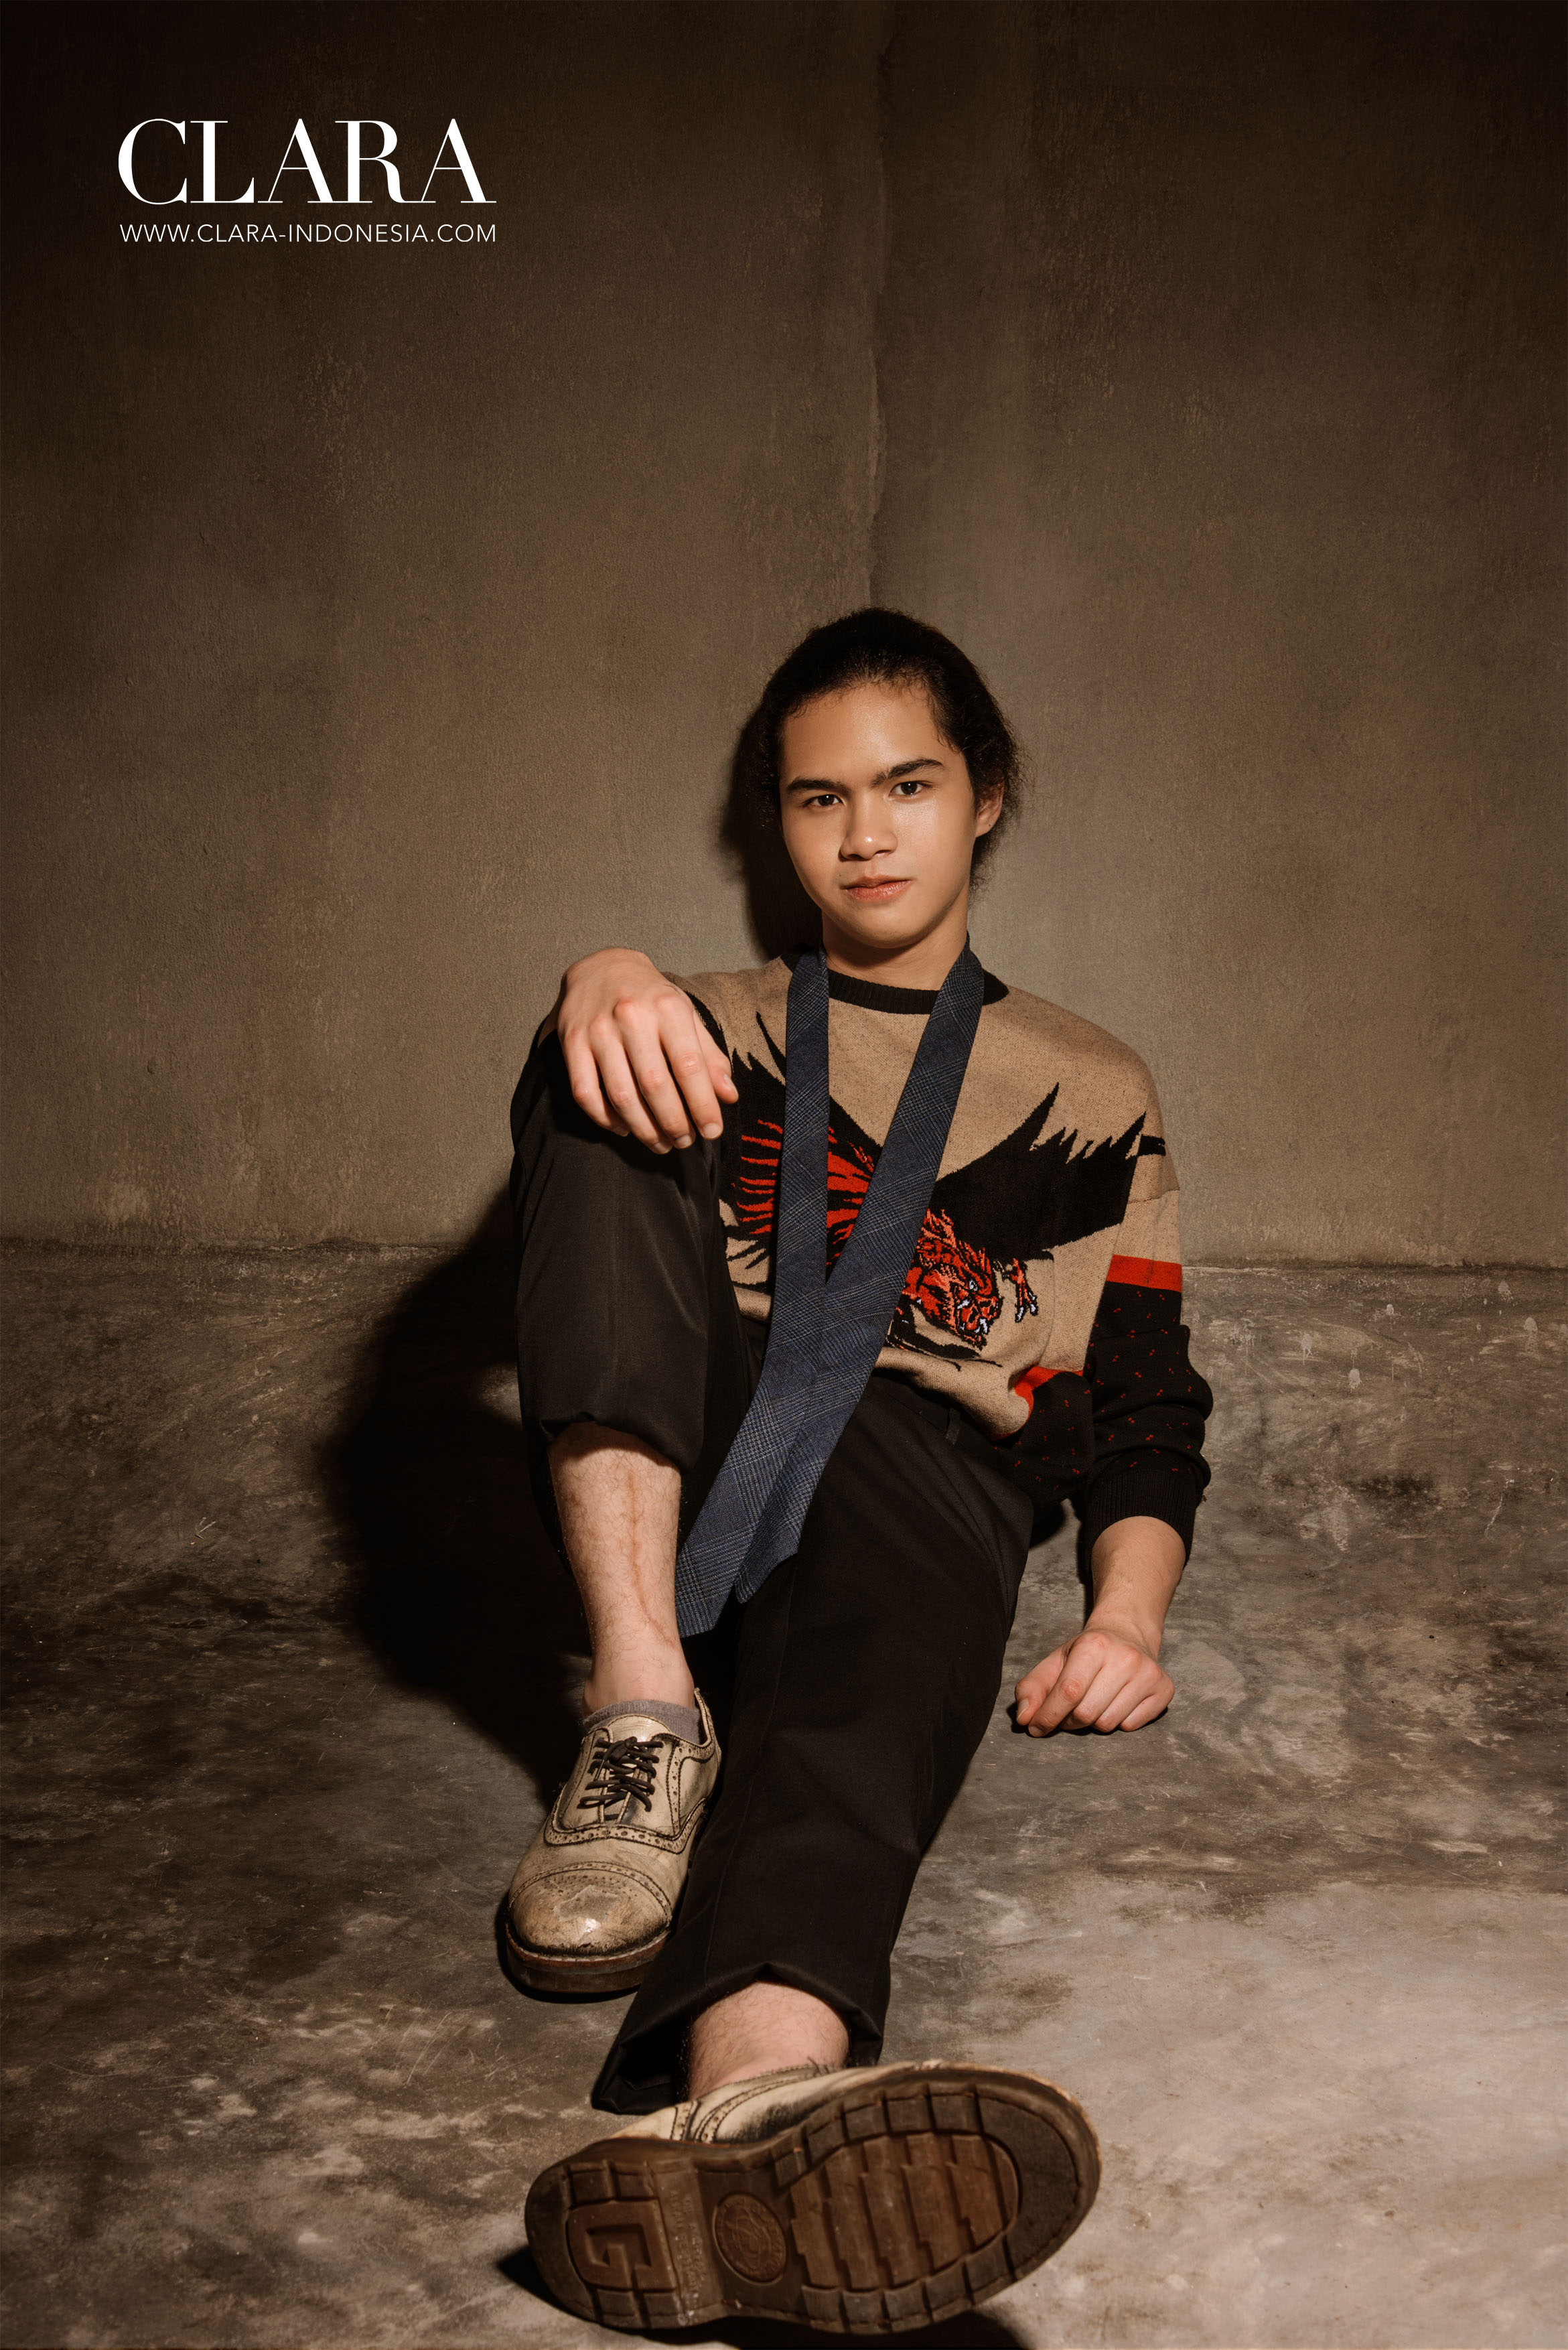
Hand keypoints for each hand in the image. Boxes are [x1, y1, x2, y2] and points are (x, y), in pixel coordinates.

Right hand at [552, 947, 737, 1153]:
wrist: (602, 968)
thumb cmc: (651, 998)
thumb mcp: (686, 1015)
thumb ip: (709, 1056)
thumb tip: (728, 1096)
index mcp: (667, 1007)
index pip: (689, 1066)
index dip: (702, 1105)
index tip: (712, 1130)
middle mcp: (631, 1017)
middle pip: (655, 1086)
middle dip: (674, 1123)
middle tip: (685, 1141)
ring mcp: (597, 1030)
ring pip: (620, 1095)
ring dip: (644, 1129)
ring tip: (660, 1143)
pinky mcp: (571, 1043)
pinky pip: (585, 1093)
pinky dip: (606, 1119)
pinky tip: (625, 1128)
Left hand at [1014, 1618, 1173, 1734]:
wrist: (1128, 1633)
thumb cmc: (1087, 1652)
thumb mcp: (1056, 1660)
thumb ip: (1033, 1688)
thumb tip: (1024, 1718)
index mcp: (1094, 1645)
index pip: (1068, 1692)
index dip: (1048, 1715)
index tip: (1036, 1727)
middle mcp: (1125, 1657)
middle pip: (1086, 1713)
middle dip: (1070, 1721)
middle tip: (1069, 1712)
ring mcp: (1148, 1673)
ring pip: (1108, 1723)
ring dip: (1093, 1722)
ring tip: (1094, 1703)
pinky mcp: (1164, 1689)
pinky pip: (1131, 1726)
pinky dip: (1118, 1722)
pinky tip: (1117, 1702)